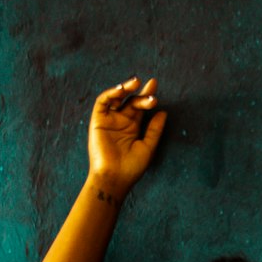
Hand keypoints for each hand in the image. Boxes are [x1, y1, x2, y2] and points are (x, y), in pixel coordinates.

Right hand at [87, 77, 166, 194]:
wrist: (114, 178)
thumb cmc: (131, 168)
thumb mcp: (148, 147)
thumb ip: (154, 129)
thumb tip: (163, 111)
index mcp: (133, 127)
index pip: (140, 107)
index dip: (147, 96)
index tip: (155, 88)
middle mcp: (120, 121)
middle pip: (131, 101)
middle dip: (141, 93)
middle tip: (151, 88)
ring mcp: (109, 120)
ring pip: (116, 97)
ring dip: (125, 88)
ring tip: (136, 83)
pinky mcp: (98, 120)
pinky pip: (102, 102)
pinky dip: (111, 93)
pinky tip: (121, 90)